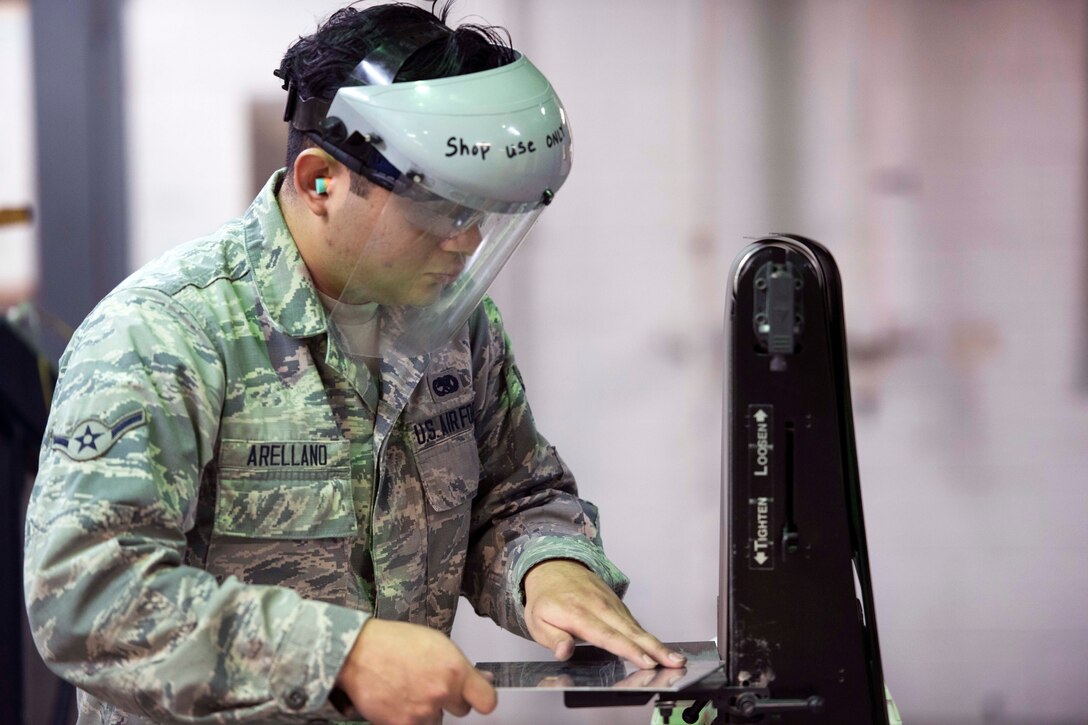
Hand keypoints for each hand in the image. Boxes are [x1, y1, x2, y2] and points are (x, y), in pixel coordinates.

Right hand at [335, 618, 496, 724]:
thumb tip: (482, 678)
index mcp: (454, 670)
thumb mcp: (435, 642)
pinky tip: (398, 698)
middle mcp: (441, 693)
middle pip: (461, 711)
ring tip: (409, 688)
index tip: (478, 696)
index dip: (482, 698)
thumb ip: (460, 665)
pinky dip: (408, 716)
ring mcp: (422, 712)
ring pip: (436, 719)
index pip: (487, 700)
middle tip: (431, 684)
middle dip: (450, 700)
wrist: (357, 653)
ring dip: (427, 709)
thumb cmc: (393, 642)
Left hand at [522, 560, 685, 669]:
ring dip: (657, 644)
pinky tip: (661, 650)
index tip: (646, 661)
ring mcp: (611, 604)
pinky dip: (649, 637)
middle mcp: (599, 606)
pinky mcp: (617, 605)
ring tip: (675, 659)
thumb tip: (564, 652)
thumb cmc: (546, 599)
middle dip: (654, 648)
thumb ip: (552, 638)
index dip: (628, 650)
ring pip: (637, 627)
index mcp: (578, 613)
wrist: (554, 567)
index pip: (607, 635)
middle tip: (674, 662)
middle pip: (630, 631)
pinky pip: (634, 623)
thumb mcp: (537, 621)